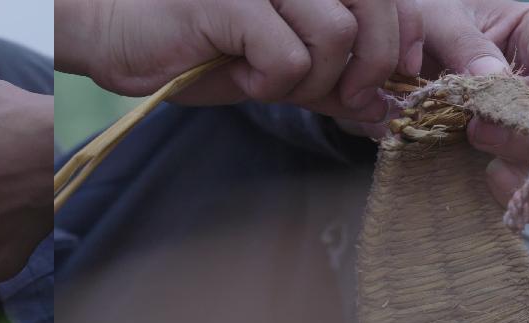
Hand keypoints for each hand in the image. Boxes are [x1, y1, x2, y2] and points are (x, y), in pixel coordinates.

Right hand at [57, 0, 421, 118]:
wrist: (121, 38)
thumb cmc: (198, 49)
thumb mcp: (279, 69)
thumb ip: (333, 78)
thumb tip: (386, 107)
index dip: (407, 38)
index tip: (388, 81)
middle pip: (380, 5)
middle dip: (374, 65)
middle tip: (344, 98)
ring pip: (337, 34)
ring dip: (312, 78)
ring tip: (268, 81)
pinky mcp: (233, 0)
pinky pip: (288, 56)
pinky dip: (271, 83)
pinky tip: (241, 76)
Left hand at [342, 0, 528, 204]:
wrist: (381, 75)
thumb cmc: (420, 33)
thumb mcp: (437, 22)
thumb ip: (465, 42)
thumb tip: (492, 78)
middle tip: (485, 110)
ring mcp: (524, 125)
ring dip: (519, 143)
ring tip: (475, 136)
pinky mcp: (503, 160)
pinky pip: (528, 180)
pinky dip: (514, 183)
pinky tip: (490, 178)